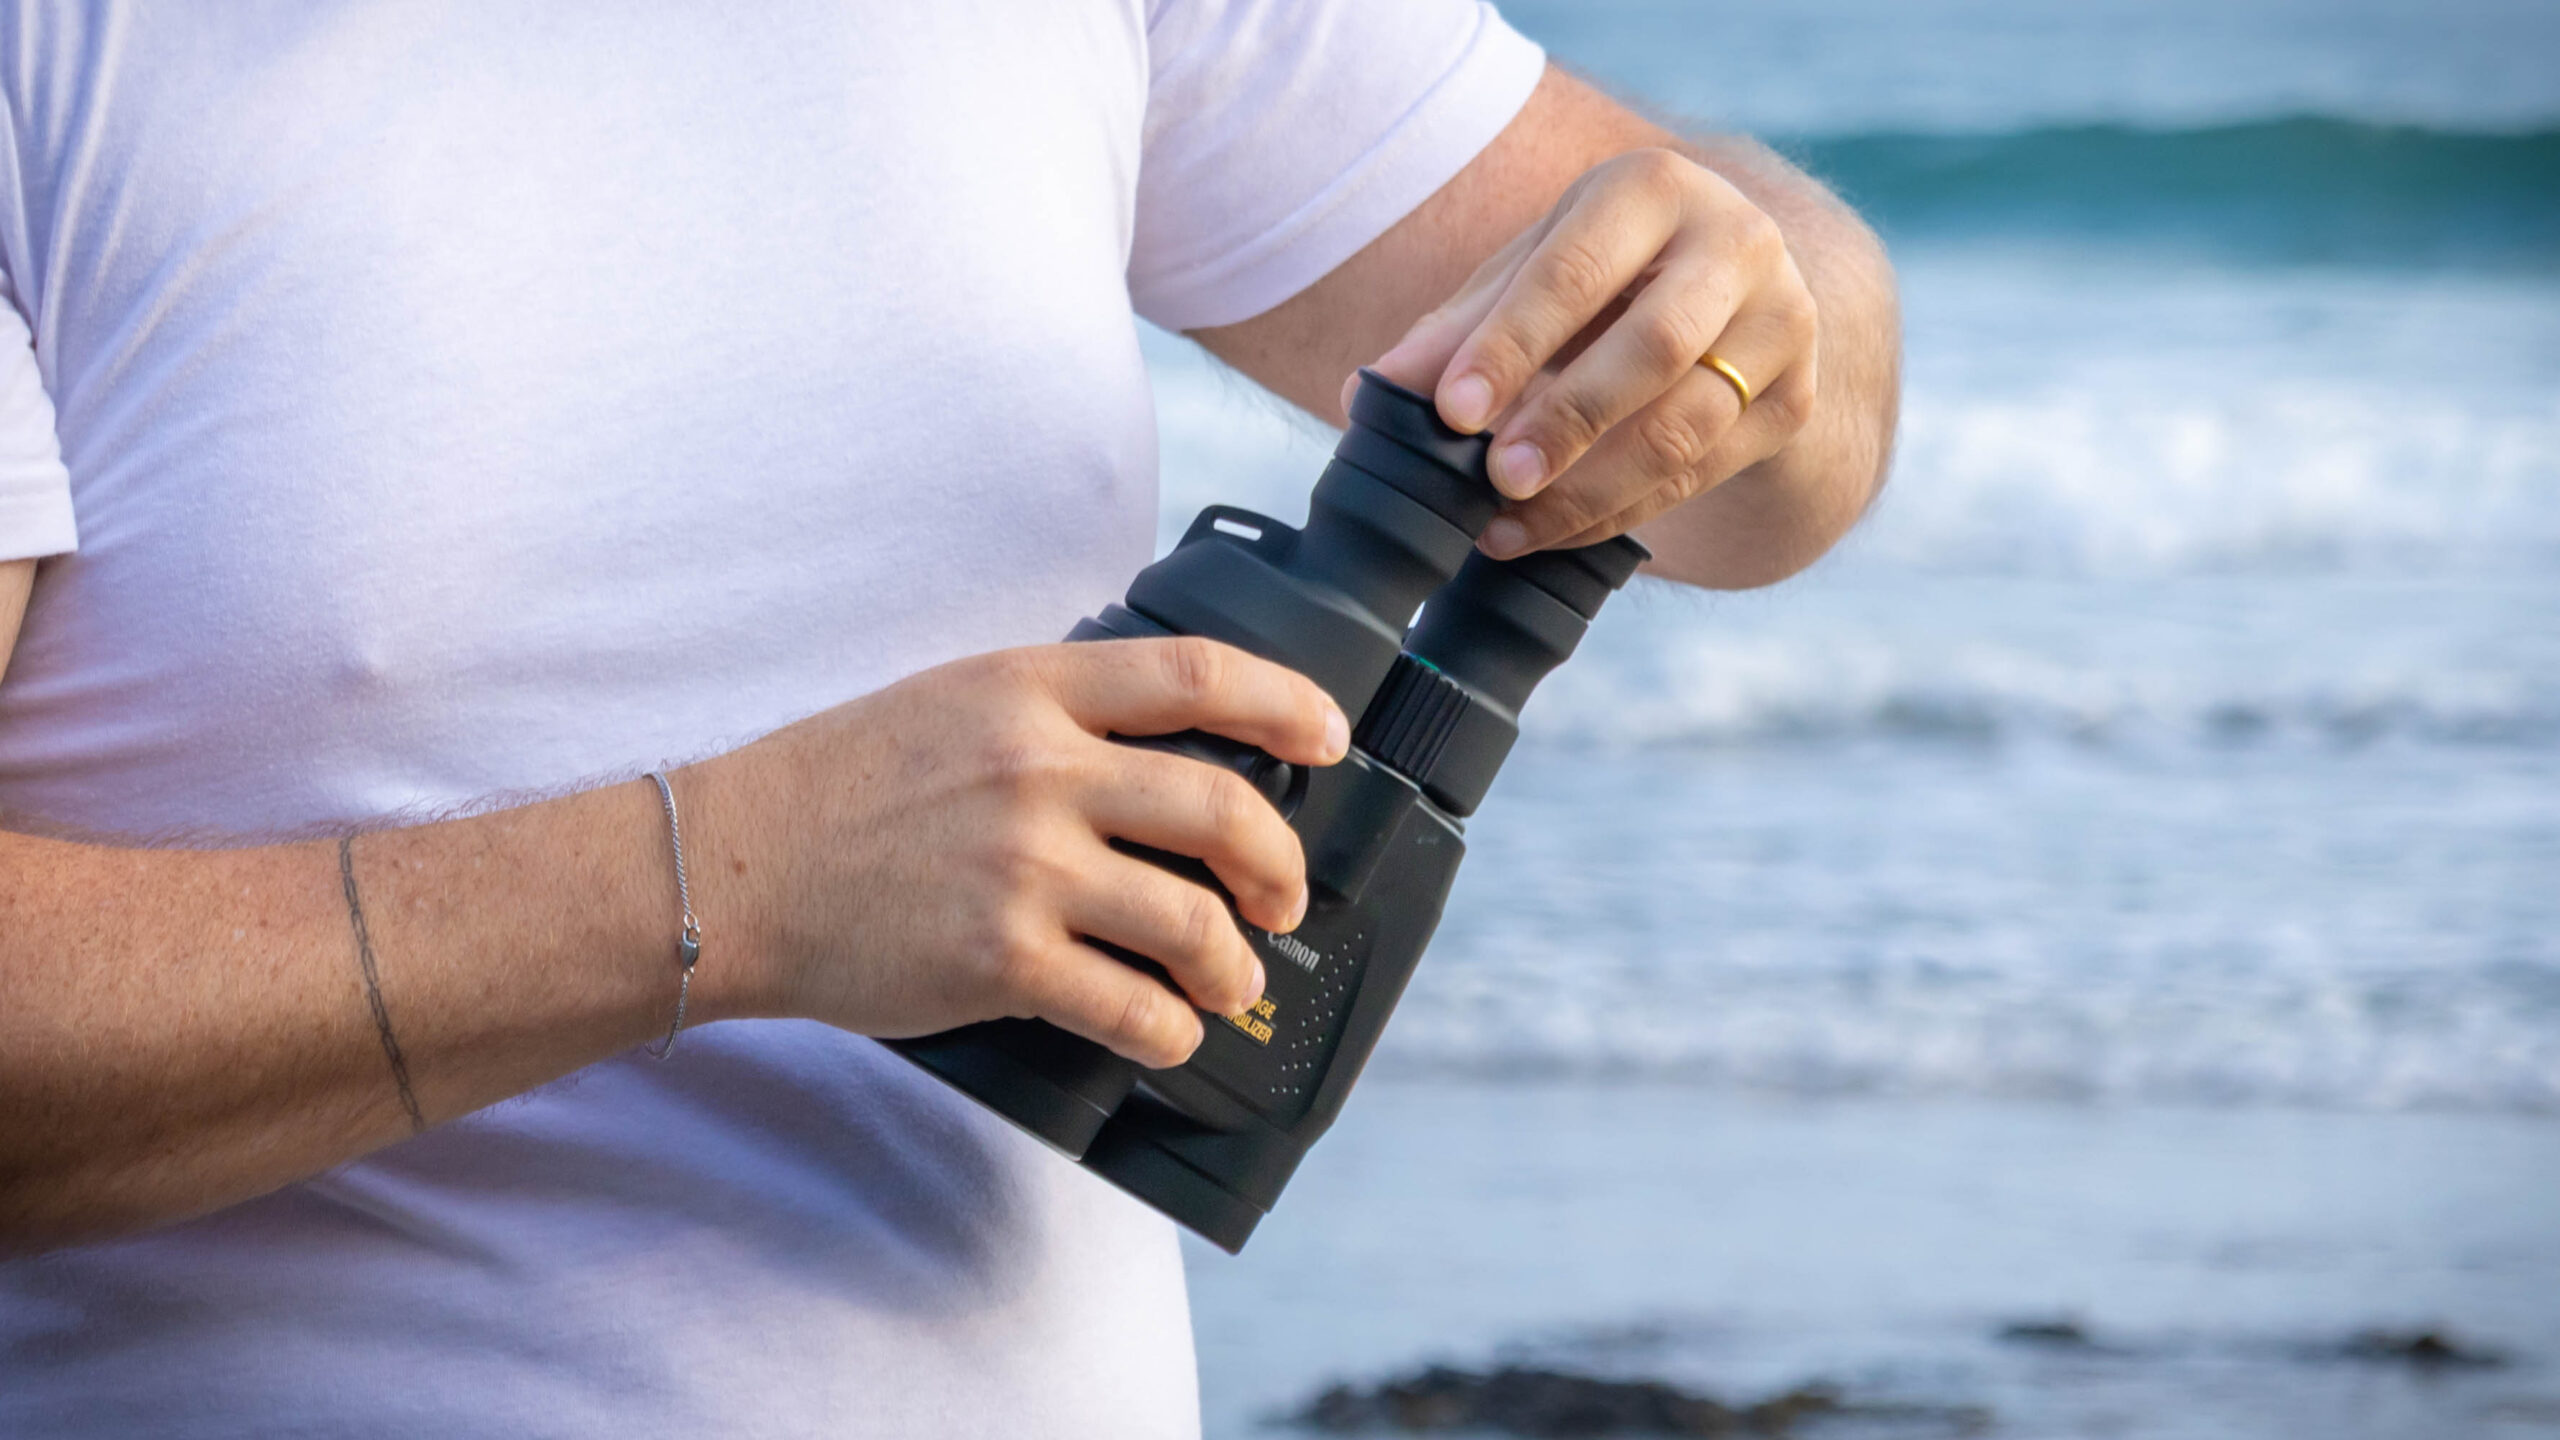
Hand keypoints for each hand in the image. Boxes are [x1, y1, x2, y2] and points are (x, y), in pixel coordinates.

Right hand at [687, 638, 1345, 1068]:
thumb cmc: (835, 786)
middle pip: (1223, 808)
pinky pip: (1132, 1005)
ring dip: (1235, 964)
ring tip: (1233, 980)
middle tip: (1286, 899)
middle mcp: (1039, 768)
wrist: (732, 870)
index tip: (1328, 734)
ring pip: (1194, 921)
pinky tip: (1168, 1031)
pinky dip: (1170, 1028)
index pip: (1195, 674)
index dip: (1286, 701)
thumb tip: (1157, 750)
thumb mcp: (949, 698)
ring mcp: (1025, 867)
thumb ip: (1052, 711)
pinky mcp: (1001, 959)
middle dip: (1281, 867)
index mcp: (1030, 687)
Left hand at [1358, 147, 1819, 557]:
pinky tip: (1552, 533)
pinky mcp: (1794, 400)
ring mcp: (1782, 322)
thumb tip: (1369, 396)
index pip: (1578, 271)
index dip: (1511, 344)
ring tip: (1507, 525)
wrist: (1731, 290)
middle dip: (1567, 420)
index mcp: (1656, 188)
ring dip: (1591, 487)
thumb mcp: (1533, 274)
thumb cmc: (1603, 273)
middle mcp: (1738, 242)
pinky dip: (1618, 513)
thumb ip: (1458, 329)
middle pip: (1656, 347)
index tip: (1450, 411)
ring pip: (1687, 425)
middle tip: (1494, 479)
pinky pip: (1702, 475)